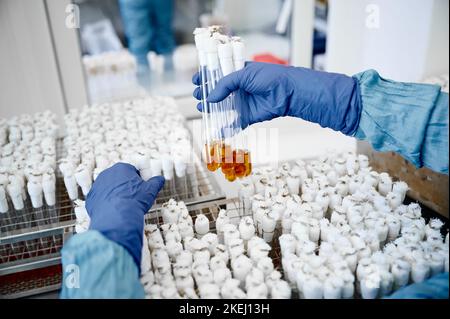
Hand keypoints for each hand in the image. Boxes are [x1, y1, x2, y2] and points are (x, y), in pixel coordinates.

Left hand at [86, 163, 164, 267]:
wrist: (117, 217)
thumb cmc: (135, 201)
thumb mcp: (150, 190)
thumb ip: (156, 182)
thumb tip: (160, 179)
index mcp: (122, 168)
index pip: (132, 171)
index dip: (138, 181)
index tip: (141, 190)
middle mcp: (107, 174)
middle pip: (119, 180)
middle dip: (125, 188)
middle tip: (133, 199)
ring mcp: (97, 186)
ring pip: (109, 189)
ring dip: (115, 196)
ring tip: (123, 207)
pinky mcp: (91, 199)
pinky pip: (100, 200)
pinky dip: (106, 204)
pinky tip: (114, 212)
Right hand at [192, 62, 360, 134]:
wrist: (288, 92)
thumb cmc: (269, 78)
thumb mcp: (244, 74)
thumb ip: (225, 85)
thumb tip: (210, 97)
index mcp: (239, 73)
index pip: (218, 75)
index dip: (206, 77)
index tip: (196, 80)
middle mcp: (240, 88)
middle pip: (218, 92)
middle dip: (206, 93)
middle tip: (197, 95)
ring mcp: (243, 102)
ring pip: (223, 107)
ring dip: (211, 109)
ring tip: (201, 108)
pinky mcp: (248, 116)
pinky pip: (234, 123)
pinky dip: (225, 127)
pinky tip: (214, 128)